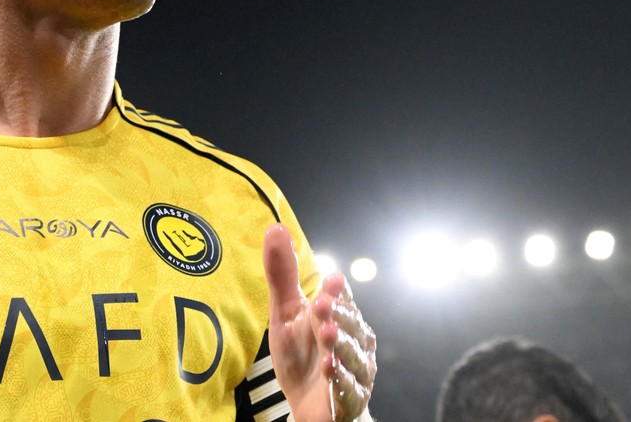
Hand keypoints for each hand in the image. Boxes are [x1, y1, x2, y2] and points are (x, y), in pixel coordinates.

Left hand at [262, 224, 376, 421]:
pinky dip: (340, 379)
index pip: (341, 299)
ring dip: (341, 345)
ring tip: (326, 335)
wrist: (308, 404)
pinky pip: (350, 389)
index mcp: (340, 315)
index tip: (331, 280)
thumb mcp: (284, 312)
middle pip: (349, 325)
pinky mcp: (351, 399)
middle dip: (337, 315)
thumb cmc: (301, 352)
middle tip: (323, 305)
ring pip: (353, 356)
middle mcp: (355, 340)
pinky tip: (329, 369)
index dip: (337, 291)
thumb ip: (282, 274)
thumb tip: (275, 227)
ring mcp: (356, 371)